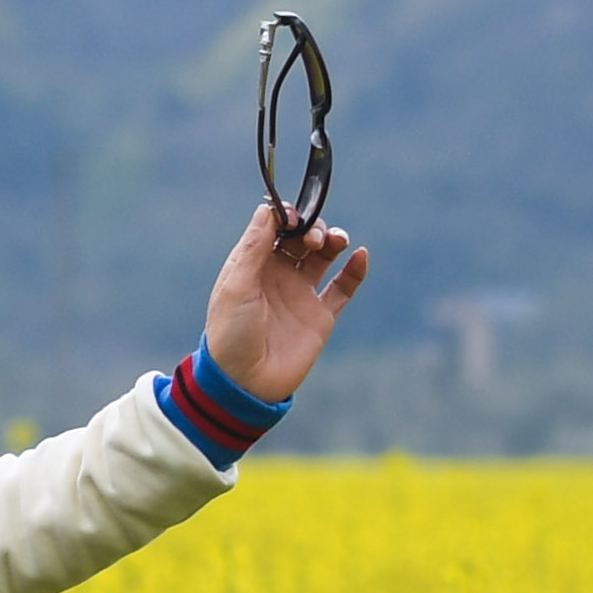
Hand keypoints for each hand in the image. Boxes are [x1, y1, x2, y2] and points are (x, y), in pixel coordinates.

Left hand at [201, 206, 370, 400]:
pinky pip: (343, 288)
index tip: (294, 216)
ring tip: (335, 240)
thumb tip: (268, 209)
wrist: (246, 383)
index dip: (286, 216)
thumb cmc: (232, 334)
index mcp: (252, 265)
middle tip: (311, 240)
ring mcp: (300, 294)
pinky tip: (360, 255)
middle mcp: (277, 275)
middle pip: (300, 238)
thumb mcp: (236, 286)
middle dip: (310, 228)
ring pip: (323, 256)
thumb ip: (253, 248)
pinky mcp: (320, 316)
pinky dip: (355, 270)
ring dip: (332, 240)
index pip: (273, 228)